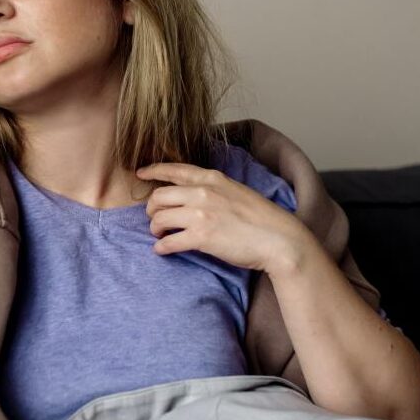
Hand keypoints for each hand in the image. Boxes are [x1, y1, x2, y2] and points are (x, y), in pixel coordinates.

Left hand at [136, 163, 312, 274]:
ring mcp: (201, 214)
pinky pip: (169, 241)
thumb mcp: (236, 191)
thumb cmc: (261, 218)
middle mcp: (203, 192)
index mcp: (212, 178)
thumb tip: (192, 196)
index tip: (140, 174)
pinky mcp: (201, 237)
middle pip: (159, 196)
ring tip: (159, 235)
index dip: (153, 171)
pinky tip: (162, 250)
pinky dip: (161, 247)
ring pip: (159, 218)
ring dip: (155, 229)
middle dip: (151, 209)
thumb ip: (213, 189)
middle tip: (155, 219)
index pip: (174, 170)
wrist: (278, 239)